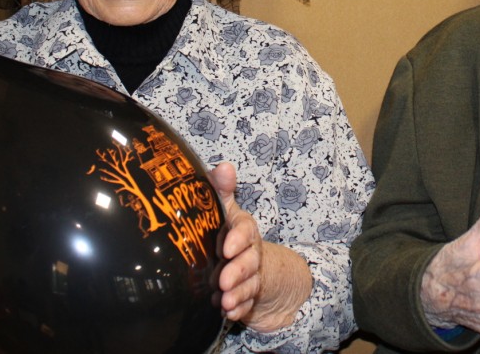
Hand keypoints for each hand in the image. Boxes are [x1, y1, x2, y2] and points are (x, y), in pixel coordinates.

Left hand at [209, 162, 311, 331]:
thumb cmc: (232, 233)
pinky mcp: (249, 295)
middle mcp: (250, 252)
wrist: (256, 264)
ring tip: (223, 301)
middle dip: (237, 271)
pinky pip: (247, 303)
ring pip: (248, 284)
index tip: (226, 248)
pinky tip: (228, 313)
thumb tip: (224, 166)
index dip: (238, 239)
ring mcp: (252, 275)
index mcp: (243, 229)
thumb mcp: (227, 210)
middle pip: (249, 261)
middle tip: (223, 280)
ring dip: (237, 293)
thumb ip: (223, 189)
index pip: (245, 230)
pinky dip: (239, 309)